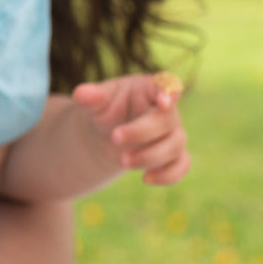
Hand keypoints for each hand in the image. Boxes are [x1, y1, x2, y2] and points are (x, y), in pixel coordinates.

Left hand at [71, 71, 189, 185]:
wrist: (105, 134)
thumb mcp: (94, 101)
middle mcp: (166, 110)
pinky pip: (181, 166)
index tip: (163, 101)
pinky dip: (168, 175)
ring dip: (150, 156)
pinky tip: (146, 179)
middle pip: (167, 120)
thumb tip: (81, 94)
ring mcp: (172, 133)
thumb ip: (90, 97)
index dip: (169, 91)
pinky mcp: (173, 156)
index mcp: (149, 88)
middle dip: (141, 132)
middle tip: (114, 138)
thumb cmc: (104, 109)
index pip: (166, 84)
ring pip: (174, 146)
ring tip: (123, 161)